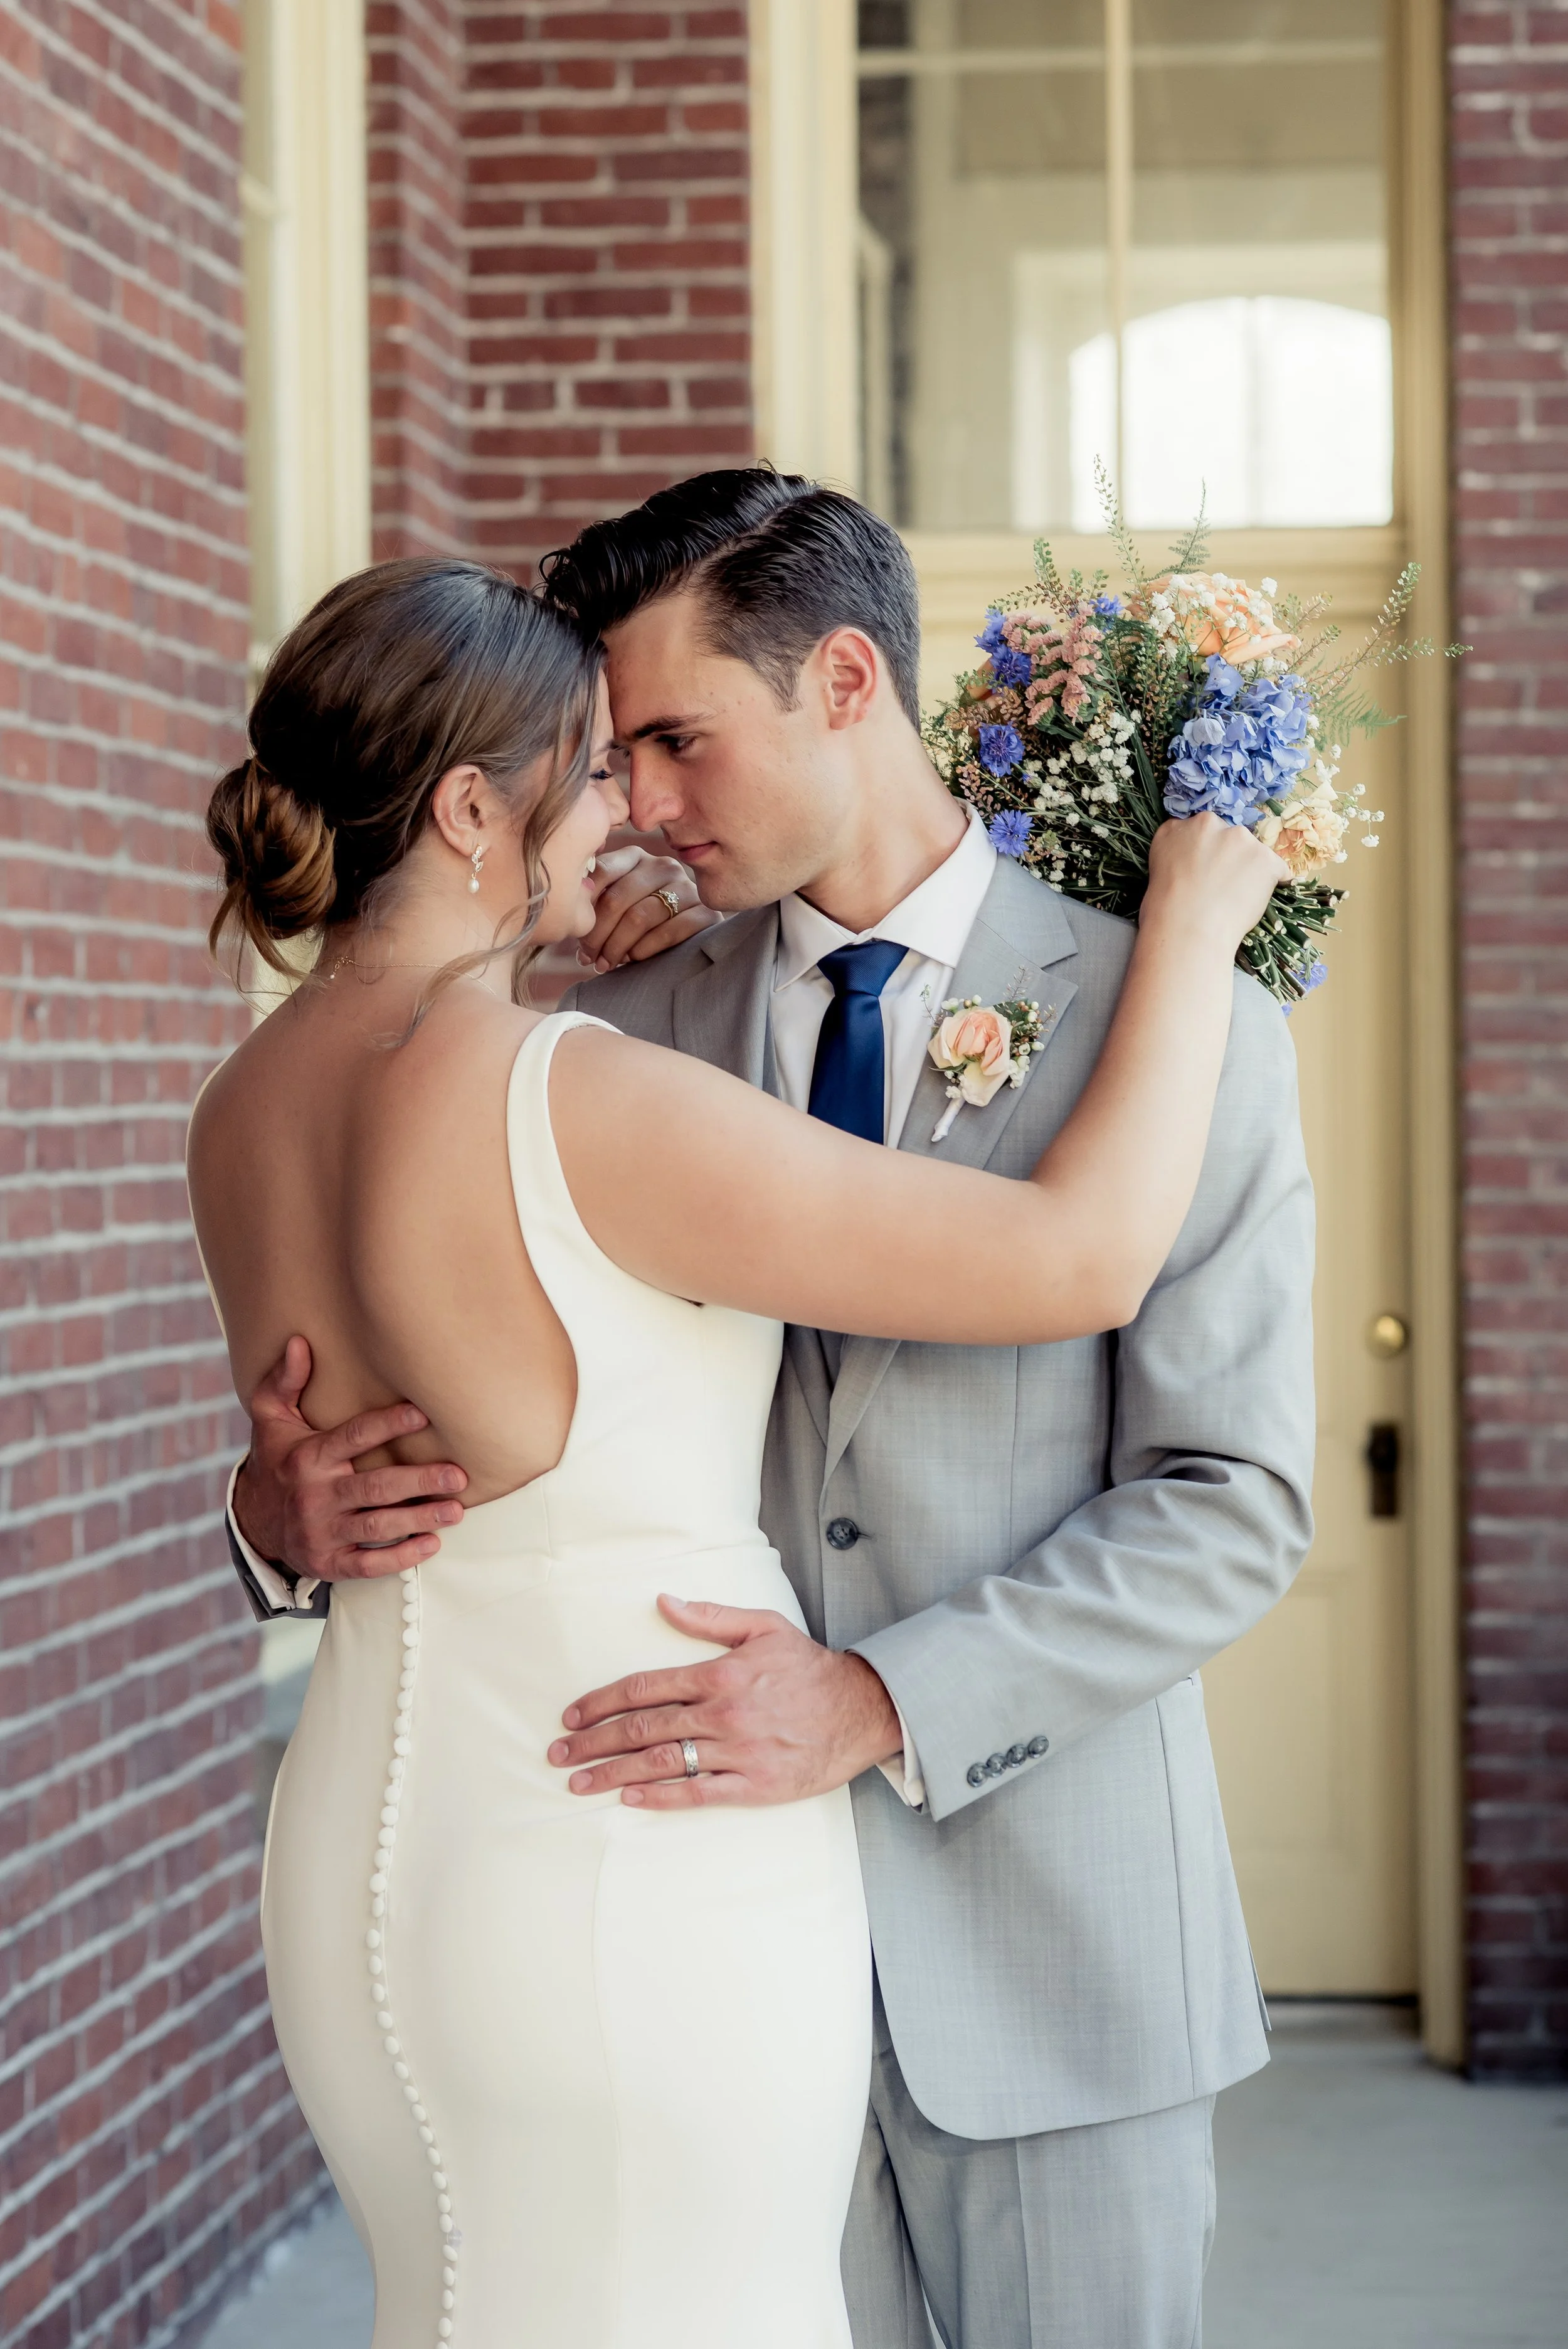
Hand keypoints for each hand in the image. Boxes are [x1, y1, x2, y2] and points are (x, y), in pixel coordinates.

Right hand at [232, 1335, 467, 1581]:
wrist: (254, 1520)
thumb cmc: (277, 1460)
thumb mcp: (270, 1418)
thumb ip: (284, 1381)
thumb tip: (299, 1342)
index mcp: (308, 1457)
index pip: (354, 1437)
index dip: (388, 1424)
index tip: (423, 1413)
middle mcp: (315, 1496)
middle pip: (375, 1487)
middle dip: (419, 1481)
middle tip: (459, 1475)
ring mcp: (321, 1532)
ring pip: (377, 1526)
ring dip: (419, 1519)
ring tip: (456, 1510)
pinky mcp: (328, 1562)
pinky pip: (367, 1564)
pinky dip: (400, 1558)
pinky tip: (431, 1545)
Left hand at [547, 1595, 902, 1807]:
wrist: (861, 1710)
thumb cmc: (808, 1668)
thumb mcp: (763, 1627)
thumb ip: (710, 1617)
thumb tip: (664, 1601)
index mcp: (719, 1674)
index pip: (646, 1687)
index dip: (602, 1701)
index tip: (573, 1714)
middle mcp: (722, 1713)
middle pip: (644, 1727)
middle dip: (594, 1740)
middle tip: (558, 1752)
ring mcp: (737, 1751)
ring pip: (663, 1762)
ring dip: (614, 1773)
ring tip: (578, 1782)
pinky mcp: (754, 1785)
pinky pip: (699, 1793)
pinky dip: (661, 1797)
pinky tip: (630, 1798)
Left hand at [578, 845, 721, 971]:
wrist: (689, 939)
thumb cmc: (642, 923)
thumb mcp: (618, 905)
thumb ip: (596, 900)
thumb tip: (571, 913)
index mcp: (636, 857)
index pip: (601, 872)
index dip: (584, 907)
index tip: (574, 931)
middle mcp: (662, 865)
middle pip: (618, 898)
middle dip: (597, 934)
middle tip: (587, 958)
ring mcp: (686, 887)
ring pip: (639, 917)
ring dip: (617, 947)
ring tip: (605, 964)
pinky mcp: (704, 912)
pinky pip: (667, 932)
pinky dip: (644, 950)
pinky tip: (633, 960)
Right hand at [1145, 812, 1287, 946]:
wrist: (1186, 932)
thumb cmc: (1164, 912)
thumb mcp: (1157, 873)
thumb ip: (1179, 857)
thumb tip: (1196, 864)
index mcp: (1176, 828)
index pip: (1199, 831)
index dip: (1205, 852)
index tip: (1204, 871)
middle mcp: (1208, 824)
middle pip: (1227, 835)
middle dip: (1228, 856)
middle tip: (1220, 885)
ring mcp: (1239, 838)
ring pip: (1252, 851)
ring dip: (1249, 869)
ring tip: (1236, 897)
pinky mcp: (1264, 857)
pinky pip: (1276, 869)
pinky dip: (1271, 884)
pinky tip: (1255, 901)